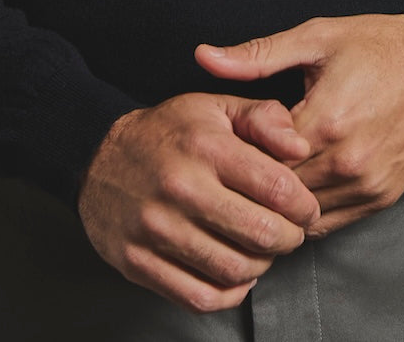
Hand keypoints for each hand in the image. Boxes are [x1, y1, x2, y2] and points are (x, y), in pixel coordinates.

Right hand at [77, 92, 320, 313]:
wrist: (96, 156)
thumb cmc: (170, 132)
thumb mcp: (217, 107)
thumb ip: (264, 119)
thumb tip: (301, 149)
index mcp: (206, 147)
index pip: (277, 188)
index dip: (304, 205)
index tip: (306, 208)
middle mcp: (181, 188)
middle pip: (261, 234)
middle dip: (290, 239)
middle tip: (291, 233)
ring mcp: (156, 230)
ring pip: (234, 270)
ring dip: (262, 265)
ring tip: (262, 249)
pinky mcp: (138, 262)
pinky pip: (199, 297)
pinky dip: (230, 293)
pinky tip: (236, 273)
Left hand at [195, 14, 403, 238]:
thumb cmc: (379, 45)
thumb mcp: (316, 37)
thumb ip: (257, 55)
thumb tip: (203, 57)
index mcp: (326, 120)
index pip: (259, 160)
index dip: (238, 153)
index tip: (230, 139)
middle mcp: (348, 162)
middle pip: (278, 193)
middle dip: (255, 181)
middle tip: (240, 162)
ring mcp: (368, 185)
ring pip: (302, 215)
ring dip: (281, 201)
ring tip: (266, 176)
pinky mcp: (383, 197)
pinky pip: (330, 222)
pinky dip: (309, 211)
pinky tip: (298, 186)